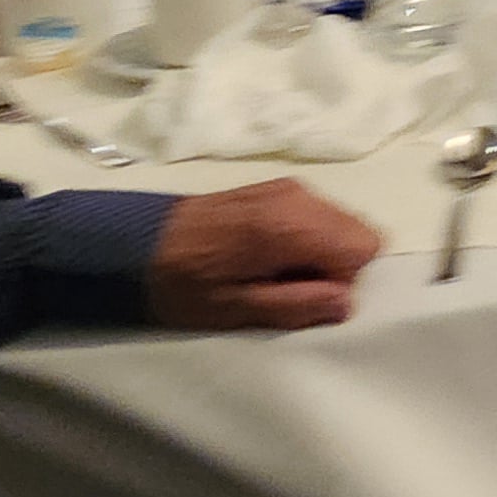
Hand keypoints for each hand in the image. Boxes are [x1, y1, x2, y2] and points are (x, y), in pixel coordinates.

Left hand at [145, 180, 380, 330]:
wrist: (132, 243)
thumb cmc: (183, 284)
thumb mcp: (235, 309)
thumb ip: (296, 305)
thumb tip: (346, 302)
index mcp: (291, 227)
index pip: (363, 247)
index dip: (340, 280)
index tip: (299, 295)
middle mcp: (299, 197)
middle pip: (357, 231)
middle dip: (334, 265)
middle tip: (285, 285)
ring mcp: (288, 187)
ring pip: (340, 222)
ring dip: (320, 251)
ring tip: (271, 269)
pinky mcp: (276, 187)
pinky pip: (318, 213)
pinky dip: (306, 236)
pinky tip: (264, 252)